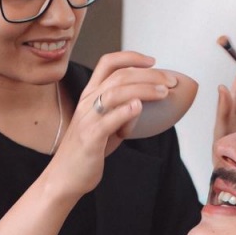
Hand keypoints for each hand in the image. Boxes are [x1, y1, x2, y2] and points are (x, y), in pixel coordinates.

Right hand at [49, 51, 179, 199]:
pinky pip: (107, 120)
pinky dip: (124, 111)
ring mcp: (87, 119)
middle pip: (118, 76)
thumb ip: (122, 111)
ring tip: (163, 93)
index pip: (108, 64)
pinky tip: (139, 108)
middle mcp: (87, 102)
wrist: (65, 177)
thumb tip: (144, 103)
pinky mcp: (90, 138)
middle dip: (148, 75)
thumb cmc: (87, 151)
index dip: (131, 57)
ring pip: (115, 93)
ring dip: (143, 89)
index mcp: (90, 96)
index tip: (152, 61)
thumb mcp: (106, 125)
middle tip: (170, 81)